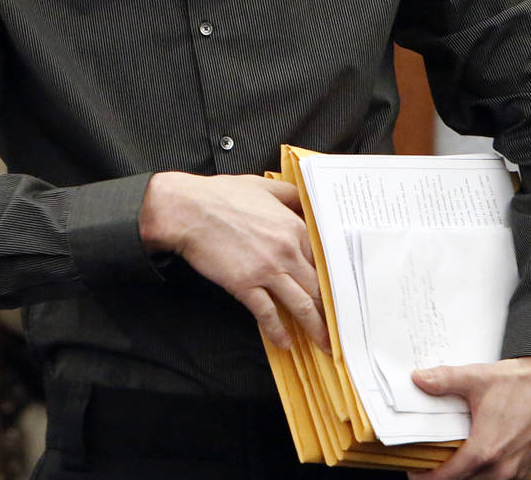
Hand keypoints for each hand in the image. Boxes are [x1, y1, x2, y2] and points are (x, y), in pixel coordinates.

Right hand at [140, 171, 328, 352]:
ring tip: (324, 344)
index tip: (342, 294)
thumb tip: (305, 200)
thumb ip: (289, 194)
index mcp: (293, 226)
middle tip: (342, 327)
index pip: (325, 259)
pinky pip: (268, 314)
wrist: (187, 209)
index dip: (334, 280)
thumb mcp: (263, 186)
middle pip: (318, 287)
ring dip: (315, 328)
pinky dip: (278, 332)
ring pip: (301, 305)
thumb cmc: (221, 195)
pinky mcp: (245, 285)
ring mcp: (267, 270)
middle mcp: (286, 250)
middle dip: (332, 310)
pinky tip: (284, 343)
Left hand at [411, 356, 530, 479]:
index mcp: (486, 451)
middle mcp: (502, 468)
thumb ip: (443, 380)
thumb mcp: (475, 377)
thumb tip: (418, 379)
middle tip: (430, 464)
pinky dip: (484, 475)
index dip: (428, 477)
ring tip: (451, 462)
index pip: (449, 477)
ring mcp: (516, 471)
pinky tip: (476, 459)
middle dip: (445, 478)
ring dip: (466, 476)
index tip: (415, 471)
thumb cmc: (520, 383)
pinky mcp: (526, 468)